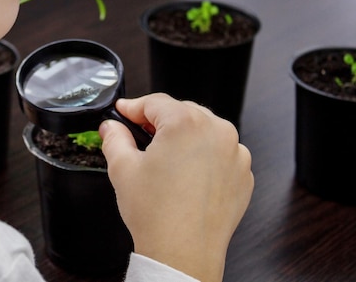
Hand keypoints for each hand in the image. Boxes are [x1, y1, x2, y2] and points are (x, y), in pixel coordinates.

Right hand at [99, 93, 253, 281]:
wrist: (183, 254)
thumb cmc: (157, 215)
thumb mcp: (122, 169)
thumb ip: (114, 138)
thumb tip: (112, 127)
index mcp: (186, 123)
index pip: (155, 102)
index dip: (134, 107)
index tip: (124, 112)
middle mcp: (217, 131)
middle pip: (182, 112)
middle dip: (159, 121)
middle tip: (139, 137)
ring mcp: (235, 153)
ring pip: (204, 130)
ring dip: (184, 137)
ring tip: (165, 160)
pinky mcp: (243, 173)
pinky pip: (221, 152)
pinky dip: (204, 156)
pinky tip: (186, 175)